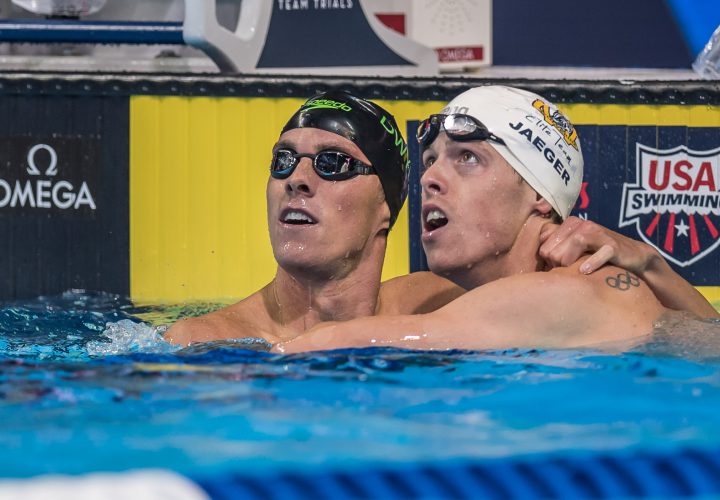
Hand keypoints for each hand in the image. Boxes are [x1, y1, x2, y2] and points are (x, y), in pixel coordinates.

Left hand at [539, 217, 658, 274]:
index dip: (549, 261)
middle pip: (555, 248)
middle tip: (568, 272)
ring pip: (574, 244)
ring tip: (572, 271)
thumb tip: (537, 257)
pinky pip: (599, 253)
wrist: (633, 257)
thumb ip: (556, 248)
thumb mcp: (575, 248)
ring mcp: (599, 233)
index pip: (544, 246)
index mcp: (570, 224)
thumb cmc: (598, 255)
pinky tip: (584, 271)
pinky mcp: (613, 246)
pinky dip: (590, 263)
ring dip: (568, 262)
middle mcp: (582, 225)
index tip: (558, 268)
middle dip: (558, 264)